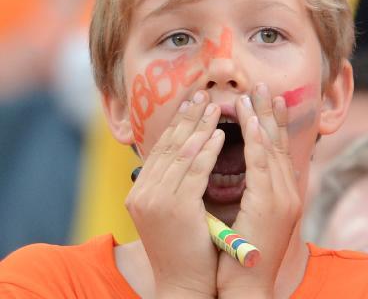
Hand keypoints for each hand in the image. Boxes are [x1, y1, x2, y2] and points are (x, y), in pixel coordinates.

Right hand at [126, 91, 223, 297]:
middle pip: (169, 145)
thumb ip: (176, 184)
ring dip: (200, 126)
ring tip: (216, 106)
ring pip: (182, 154)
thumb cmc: (187, 249)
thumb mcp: (174, 210)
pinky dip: (208, 150)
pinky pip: (195, 171)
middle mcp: (143, 193)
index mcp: (141, 192)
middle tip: (203, 93)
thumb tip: (192, 152)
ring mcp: (156, 200)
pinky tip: (220, 134)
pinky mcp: (175, 208)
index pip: (161, 149)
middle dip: (188, 117)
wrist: (184, 285)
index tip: (192, 102)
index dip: (177, 124)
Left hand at [217, 83, 302, 297]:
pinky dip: (257, 140)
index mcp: (283, 196)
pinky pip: (262, 164)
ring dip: (262, 119)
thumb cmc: (243, 259)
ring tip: (253, 94)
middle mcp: (288, 192)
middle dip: (271, 113)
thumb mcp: (252, 220)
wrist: (249, 288)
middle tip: (263, 86)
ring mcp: (282, 197)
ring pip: (272, 148)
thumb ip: (254, 196)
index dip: (274, 125)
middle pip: (279, 143)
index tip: (268, 100)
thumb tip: (248, 178)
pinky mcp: (270, 204)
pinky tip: (251, 122)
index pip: (278, 152)